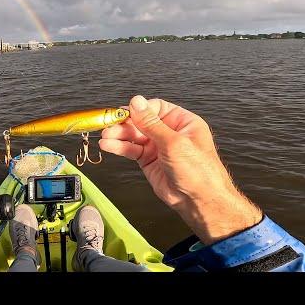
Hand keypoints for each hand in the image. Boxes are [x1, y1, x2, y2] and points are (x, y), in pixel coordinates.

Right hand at [99, 95, 261, 244]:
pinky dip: (119, 147)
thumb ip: (151, 123)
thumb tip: (136, 102)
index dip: (139, 109)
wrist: (199, 201)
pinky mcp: (148, 160)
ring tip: (106, 136)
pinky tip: (109, 146)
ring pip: (133, 135)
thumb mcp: (173, 142)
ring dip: (118, 135)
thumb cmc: (198, 172)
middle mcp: (169, 132)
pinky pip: (131, 150)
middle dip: (124, 123)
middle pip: (141, 121)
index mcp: (182, 122)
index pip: (156, 108)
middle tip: (109, 125)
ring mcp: (158, 146)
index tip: (124, 112)